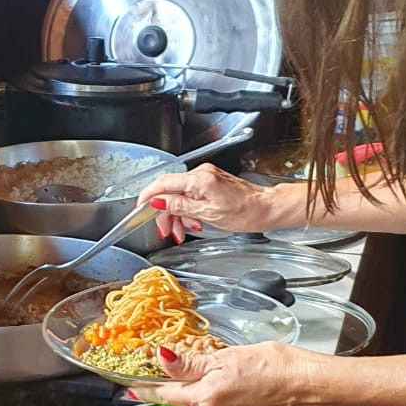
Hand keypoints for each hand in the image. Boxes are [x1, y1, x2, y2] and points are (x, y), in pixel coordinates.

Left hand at [130, 342, 324, 405]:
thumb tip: (163, 359)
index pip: (163, 397)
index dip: (144, 392)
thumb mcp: (227, 356)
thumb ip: (191, 363)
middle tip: (166, 394)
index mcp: (206, 397)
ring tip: (206, 387)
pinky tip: (231, 394)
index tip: (133, 390)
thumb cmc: (274, 365)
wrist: (307, 383)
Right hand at [136, 164, 298, 242]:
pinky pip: (191, 195)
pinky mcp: (211, 183)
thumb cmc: (245, 212)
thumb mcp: (207, 214)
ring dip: (177, 215)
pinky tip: (193, 223)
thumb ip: (179, 207)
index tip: (140, 208)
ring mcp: (206, 177)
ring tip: (181, 232)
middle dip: (165, 213)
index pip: (163, 183)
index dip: (148, 196)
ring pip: (179, 195)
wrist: (266, 208)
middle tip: (166, 230)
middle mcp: (201, 174)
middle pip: (169, 191)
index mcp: (198, 179)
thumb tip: (159, 203)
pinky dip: (188, 210)